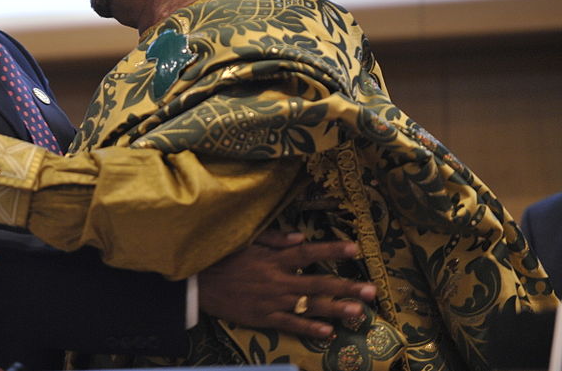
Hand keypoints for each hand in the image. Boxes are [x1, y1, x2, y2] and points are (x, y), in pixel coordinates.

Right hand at [198, 232, 376, 338]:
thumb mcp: (245, 241)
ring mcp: (271, 302)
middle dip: (346, 286)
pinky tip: (328, 332)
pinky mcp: (263, 318)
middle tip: (370, 290)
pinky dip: (309, 328)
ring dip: (335, 309)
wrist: (198, 284)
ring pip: (309, 306)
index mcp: (273, 259)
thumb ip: (274, 239)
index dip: (331, 249)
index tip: (355, 247)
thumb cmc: (222, 258)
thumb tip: (300, 237)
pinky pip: (290, 324)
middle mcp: (277, 280)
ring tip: (358, 312)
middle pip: (317, 283)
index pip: (308, 252)